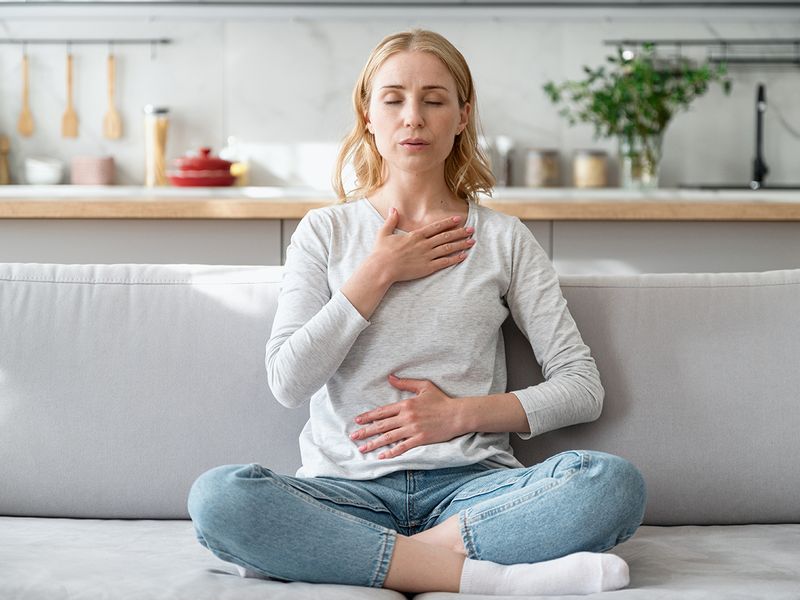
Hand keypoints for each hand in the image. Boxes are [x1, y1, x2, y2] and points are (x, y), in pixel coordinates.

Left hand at [349, 375, 464, 458]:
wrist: (457, 414)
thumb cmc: (441, 400)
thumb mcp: (424, 386)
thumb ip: (405, 383)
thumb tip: (390, 377)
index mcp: (406, 404)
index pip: (383, 411)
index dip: (369, 416)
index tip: (358, 420)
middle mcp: (406, 417)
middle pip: (382, 425)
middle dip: (366, 431)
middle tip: (353, 436)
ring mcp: (413, 429)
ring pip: (389, 437)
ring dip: (374, 443)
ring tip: (362, 448)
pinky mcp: (420, 439)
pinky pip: (402, 447)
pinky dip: (391, 453)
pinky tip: (382, 457)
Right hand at [371, 208, 474, 284]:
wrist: (382, 268)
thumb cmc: (381, 252)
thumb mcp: (384, 233)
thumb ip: (391, 220)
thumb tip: (393, 208)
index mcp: (416, 235)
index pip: (436, 227)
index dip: (448, 222)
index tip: (459, 219)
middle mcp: (424, 244)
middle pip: (446, 236)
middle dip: (460, 232)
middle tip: (472, 230)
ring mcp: (427, 256)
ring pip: (448, 248)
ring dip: (461, 244)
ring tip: (472, 241)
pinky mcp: (427, 268)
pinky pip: (444, 262)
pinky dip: (455, 259)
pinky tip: (464, 256)